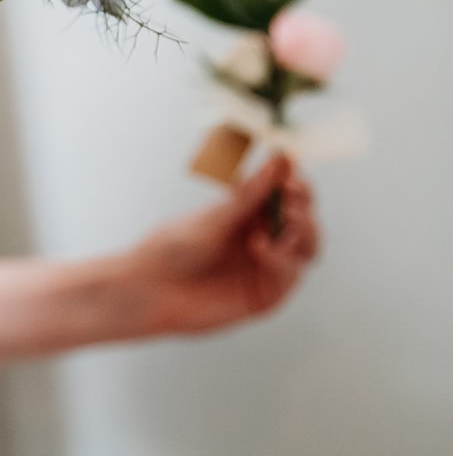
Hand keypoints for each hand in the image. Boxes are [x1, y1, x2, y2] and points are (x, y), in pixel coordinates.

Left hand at [126, 155, 319, 337]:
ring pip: (306, 250)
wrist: (150, 289)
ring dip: (300, 233)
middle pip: (306, 223)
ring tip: (281, 224)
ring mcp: (266, 268)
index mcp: (250, 213)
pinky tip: (258, 247)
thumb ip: (251, 194)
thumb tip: (280, 160)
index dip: (298, 186)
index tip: (293, 178)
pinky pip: (289, 277)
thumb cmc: (173, 247)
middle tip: (290, 201)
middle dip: (303, 210)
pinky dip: (280, 260)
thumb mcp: (214, 217)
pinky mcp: (265, 295)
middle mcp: (264, 238)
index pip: (289, 196)